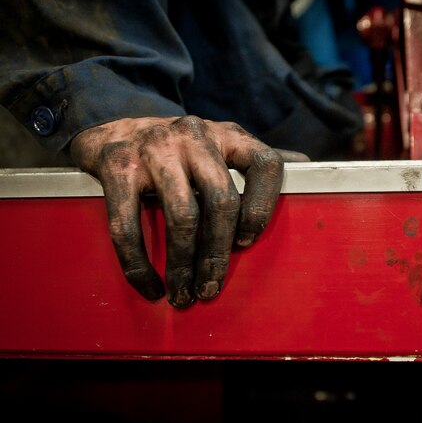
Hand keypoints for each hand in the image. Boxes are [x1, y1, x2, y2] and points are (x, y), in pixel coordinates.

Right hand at [70, 116, 307, 308]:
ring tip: (183, 295)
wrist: (114, 127)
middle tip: (211, 289)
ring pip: (181, 215)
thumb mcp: (222, 147)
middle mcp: (196, 135)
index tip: (248, 242)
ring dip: (183, 265)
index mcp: (230, 135)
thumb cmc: (180, 152)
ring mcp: (155, 147)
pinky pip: (128, 223)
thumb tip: (306, 165)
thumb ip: (256, 159)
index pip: (266, 164)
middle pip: (222, 200)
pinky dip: (139, 264)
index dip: (265, 207)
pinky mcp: (117, 165)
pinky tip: (151, 286)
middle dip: (219, 254)